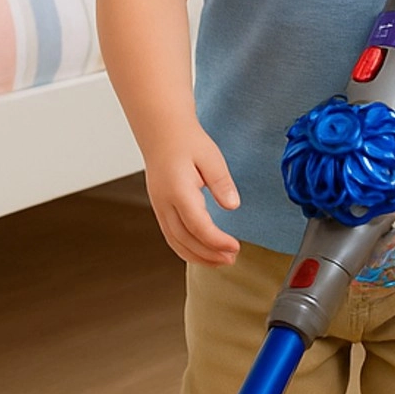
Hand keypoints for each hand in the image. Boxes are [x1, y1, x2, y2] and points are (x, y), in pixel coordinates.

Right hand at [145, 128, 240, 265]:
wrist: (162, 131)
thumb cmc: (186, 141)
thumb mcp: (211, 157)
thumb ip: (221, 183)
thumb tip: (232, 205)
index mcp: (177, 190)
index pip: (197, 225)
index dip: (216, 241)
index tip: (235, 247)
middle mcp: (164, 202)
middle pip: (185, 239)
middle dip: (209, 254)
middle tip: (231, 259)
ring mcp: (158, 207)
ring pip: (175, 241)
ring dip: (197, 256)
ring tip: (220, 262)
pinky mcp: (159, 208)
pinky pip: (171, 235)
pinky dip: (186, 249)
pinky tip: (202, 253)